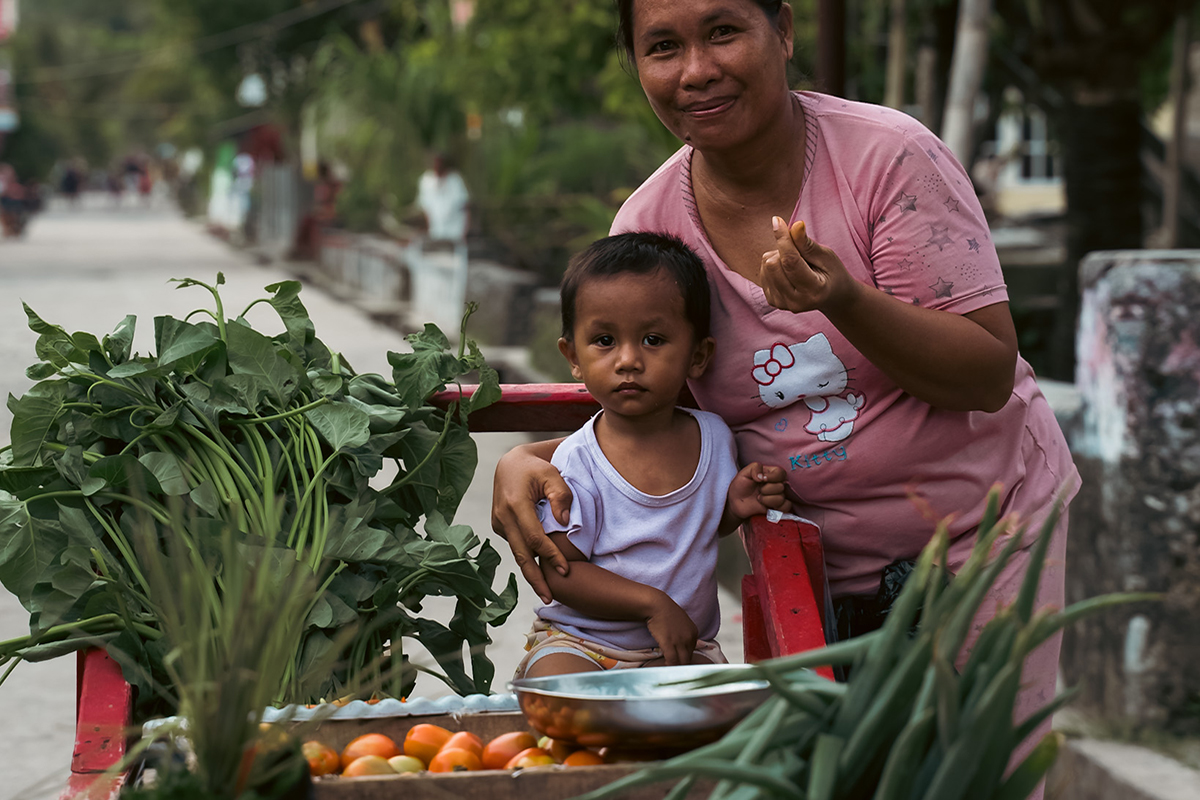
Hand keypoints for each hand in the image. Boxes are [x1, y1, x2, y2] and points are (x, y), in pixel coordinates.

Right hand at [491, 445, 572, 603]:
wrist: (510, 463)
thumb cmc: (535, 468)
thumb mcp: (552, 474)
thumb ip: (560, 496)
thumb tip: (565, 522)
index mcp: (516, 504)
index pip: (534, 537)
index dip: (550, 555)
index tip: (565, 570)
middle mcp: (503, 517)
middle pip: (521, 555)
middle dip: (535, 578)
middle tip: (549, 598)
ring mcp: (498, 523)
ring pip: (517, 553)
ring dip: (531, 572)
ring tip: (545, 592)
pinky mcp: (498, 525)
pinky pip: (515, 545)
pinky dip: (527, 558)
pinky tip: (539, 571)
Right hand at [644, 595, 698, 666]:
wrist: (657, 605)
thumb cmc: (665, 612)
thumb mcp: (681, 622)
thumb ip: (684, 633)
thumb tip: (681, 645)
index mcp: (693, 632)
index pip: (692, 651)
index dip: (684, 658)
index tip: (678, 662)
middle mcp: (689, 638)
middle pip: (688, 658)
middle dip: (682, 665)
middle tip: (676, 671)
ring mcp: (680, 641)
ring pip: (681, 662)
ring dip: (676, 668)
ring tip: (670, 670)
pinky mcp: (669, 644)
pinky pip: (672, 661)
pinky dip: (669, 666)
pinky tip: (665, 667)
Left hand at [727, 462, 792, 521]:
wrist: (735, 502)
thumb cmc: (740, 486)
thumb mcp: (744, 473)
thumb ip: (755, 468)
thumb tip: (763, 476)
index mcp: (770, 474)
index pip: (780, 472)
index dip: (773, 477)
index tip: (761, 480)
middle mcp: (776, 484)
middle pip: (781, 486)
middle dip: (766, 490)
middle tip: (758, 491)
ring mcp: (777, 496)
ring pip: (781, 498)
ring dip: (767, 500)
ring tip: (759, 499)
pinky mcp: (777, 507)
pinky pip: (786, 507)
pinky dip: (778, 508)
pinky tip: (767, 507)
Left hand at [759, 217, 860, 314]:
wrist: (832, 297)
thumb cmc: (832, 273)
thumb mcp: (826, 256)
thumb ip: (807, 244)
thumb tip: (795, 225)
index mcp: (814, 291)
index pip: (790, 262)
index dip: (783, 239)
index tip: (777, 220)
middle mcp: (795, 302)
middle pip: (773, 264)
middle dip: (783, 249)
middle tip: (800, 251)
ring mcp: (782, 304)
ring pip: (766, 266)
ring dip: (778, 256)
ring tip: (797, 263)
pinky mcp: (773, 301)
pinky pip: (763, 272)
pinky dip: (774, 265)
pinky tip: (789, 271)